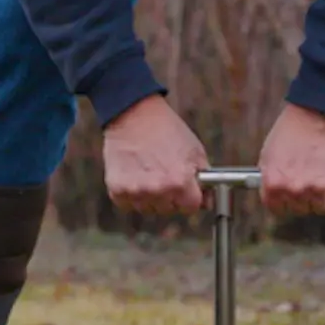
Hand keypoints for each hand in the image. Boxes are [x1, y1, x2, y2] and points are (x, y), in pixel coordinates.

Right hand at [102, 95, 209, 215]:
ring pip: (148, 209)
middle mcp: (157, 190)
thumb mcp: (194, 151)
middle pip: (169, 210)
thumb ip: (204, 179)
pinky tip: (134, 174)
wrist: (133, 114)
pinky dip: (131, 194)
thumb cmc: (165, 129)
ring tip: (147, 171)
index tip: (184, 186)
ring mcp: (136, 192)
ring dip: (150, 196)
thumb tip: (207, 202)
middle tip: (163, 173)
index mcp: (179, 182)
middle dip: (169, 196)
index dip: (189, 196)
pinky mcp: (117, 191)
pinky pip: (128, 204)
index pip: (191, 208)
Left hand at [258, 103, 324, 216]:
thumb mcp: (269, 154)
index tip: (288, 196)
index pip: (278, 210)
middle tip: (307, 177)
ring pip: (322, 207)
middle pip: (301, 209)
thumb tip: (274, 196)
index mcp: (274, 184)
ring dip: (322, 194)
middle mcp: (296, 190)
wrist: (318, 110)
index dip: (283, 202)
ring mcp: (319, 187)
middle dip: (303, 196)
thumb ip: (271, 179)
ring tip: (321, 173)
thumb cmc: (291, 129)